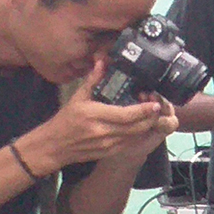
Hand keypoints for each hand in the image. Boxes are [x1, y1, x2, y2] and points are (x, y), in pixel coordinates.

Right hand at [22, 58, 176, 168]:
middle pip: (138, 127)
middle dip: (152, 117)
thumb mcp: (77, 97)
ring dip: (148, 125)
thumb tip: (101, 61)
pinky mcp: (111, 152)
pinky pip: (131, 143)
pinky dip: (139, 134)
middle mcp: (104, 132)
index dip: (144, 110)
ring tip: (151, 114)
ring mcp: (109, 144)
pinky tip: (141, 125)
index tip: (154, 102)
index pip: (127, 115)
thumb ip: (93, 80)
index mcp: (95, 116)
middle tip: (157, 106)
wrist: (55, 145)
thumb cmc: (66, 120)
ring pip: (137, 136)